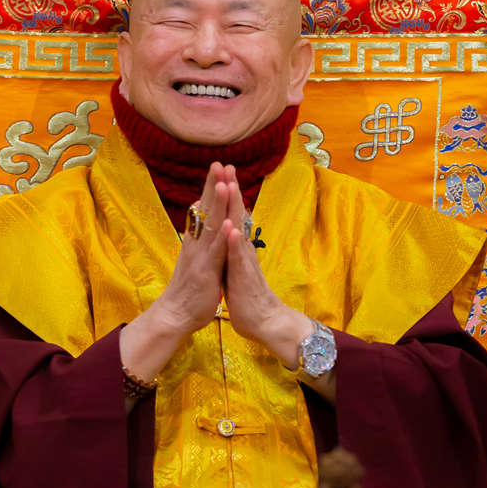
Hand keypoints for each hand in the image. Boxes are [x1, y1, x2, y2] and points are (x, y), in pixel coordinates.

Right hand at [119, 163, 230, 385]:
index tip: (218, 167)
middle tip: (219, 162)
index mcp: (197, 241)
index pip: (205, 209)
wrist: (175, 315)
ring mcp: (201, 256)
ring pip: (211, 226)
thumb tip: (200, 221)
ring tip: (224, 183)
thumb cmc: (188, 290)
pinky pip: (216, 252)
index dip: (212, 188)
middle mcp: (197, 244)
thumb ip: (200, 239)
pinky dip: (222, 236)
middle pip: (206, 209)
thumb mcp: (196, 260)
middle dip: (214, 185)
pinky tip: (227, 223)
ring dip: (218, 204)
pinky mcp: (205, 271)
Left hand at [221, 173, 309, 365]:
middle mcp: (243, 249)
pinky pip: (239, 257)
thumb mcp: (234, 267)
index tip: (221, 171)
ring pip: (239, 230)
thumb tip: (228, 235)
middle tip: (226, 165)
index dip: (227, 193)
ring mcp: (244, 261)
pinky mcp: (244, 276)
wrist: (264, 322)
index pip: (232, 214)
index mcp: (238, 247)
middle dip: (231, 189)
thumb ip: (232, 250)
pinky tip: (232, 228)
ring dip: (235, 208)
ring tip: (231, 186)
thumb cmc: (247, 297)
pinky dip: (235, 242)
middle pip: (237, 214)